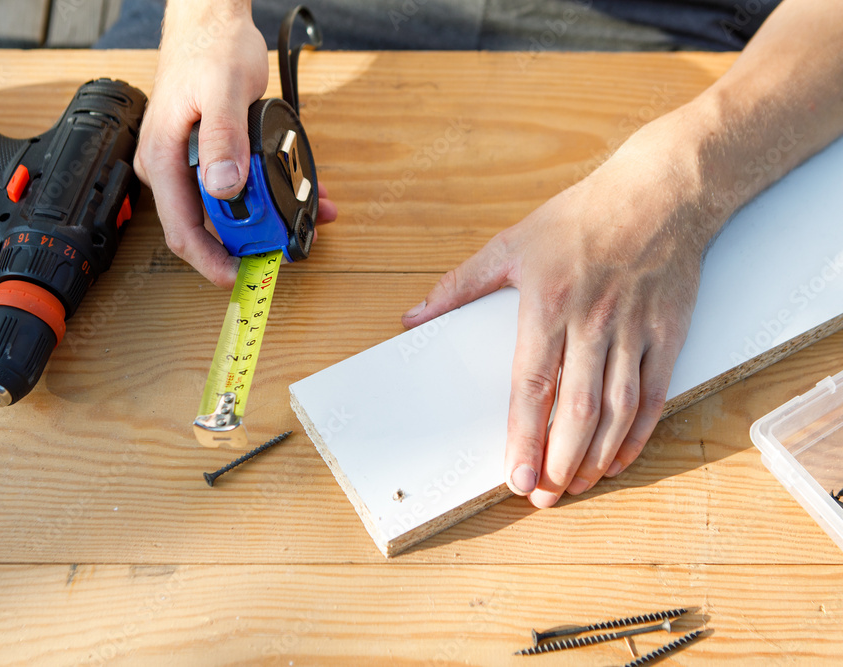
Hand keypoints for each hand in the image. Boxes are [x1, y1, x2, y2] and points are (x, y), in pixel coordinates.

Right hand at [134, 3, 336, 286]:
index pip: (181, 229)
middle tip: (284, 245)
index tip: (238, 276)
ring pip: (225, 209)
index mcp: (163, 158)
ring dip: (264, 218)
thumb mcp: (223, 91)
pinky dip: (268, 194)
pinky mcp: (208, 158)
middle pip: (205, 227)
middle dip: (248, 241)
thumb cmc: (210, 49)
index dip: (210, 261)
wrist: (210, 22)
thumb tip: (224, 188)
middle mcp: (170, 168)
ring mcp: (187, 164)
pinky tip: (302, 193)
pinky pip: (236, 188)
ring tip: (304, 218)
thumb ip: (223, 139)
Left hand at [402, 118, 718, 507]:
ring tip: (575, 486)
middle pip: (577, 409)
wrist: (661, 192)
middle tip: (542, 496)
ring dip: (596, 456)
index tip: (513, 477)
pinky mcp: (667, 333)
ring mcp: (634, 330)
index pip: (532, 385)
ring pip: (617, 410)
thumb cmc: (582, 217)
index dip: (522, 436)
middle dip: (558, 461)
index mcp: (548, 304)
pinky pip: (654, 394)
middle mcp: (593, 322)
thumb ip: (459, 285)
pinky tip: (619, 458)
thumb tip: (413, 318)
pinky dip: (638, 433)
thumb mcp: (510, 243)